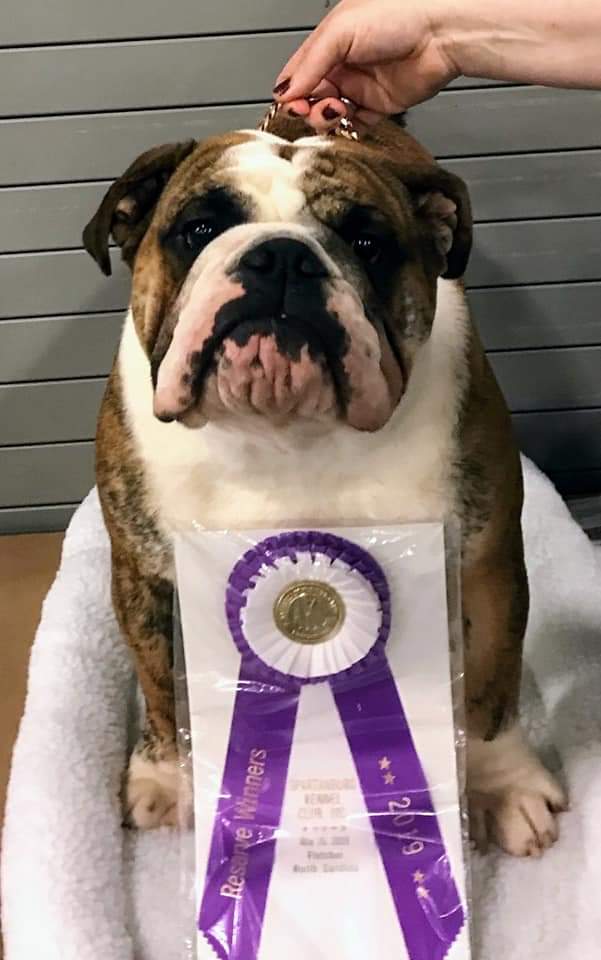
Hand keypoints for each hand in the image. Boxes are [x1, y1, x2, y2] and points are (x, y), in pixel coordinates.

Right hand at [273, 0, 456, 130]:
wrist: (442, 32)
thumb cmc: (399, 14)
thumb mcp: (340, 32)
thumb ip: (310, 63)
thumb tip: (284, 91)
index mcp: (329, 43)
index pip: (297, 74)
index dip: (289, 93)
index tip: (290, 106)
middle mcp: (343, 65)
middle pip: (311, 98)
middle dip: (307, 108)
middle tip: (312, 110)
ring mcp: (361, 86)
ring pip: (330, 114)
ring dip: (326, 120)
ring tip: (336, 110)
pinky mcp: (379, 106)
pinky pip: (356, 125)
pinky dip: (348, 130)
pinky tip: (348, 123)